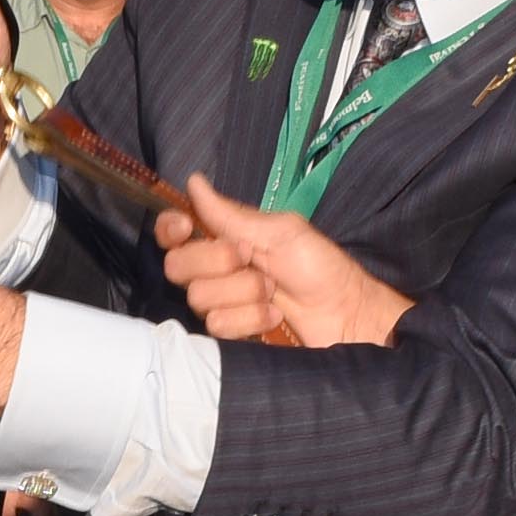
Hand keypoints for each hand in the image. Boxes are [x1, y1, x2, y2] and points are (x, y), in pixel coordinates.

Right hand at [154, 176, 400, 350]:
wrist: (344, 314)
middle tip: (253, 260)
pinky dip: (251, 318)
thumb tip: (194, 182)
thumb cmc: (319, 266)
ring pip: (200, 297)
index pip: (172, 232)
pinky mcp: (230, 333)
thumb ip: (232, 214)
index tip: (187, 227)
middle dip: (219, 262)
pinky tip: (273, 316)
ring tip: (273, 292)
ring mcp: (221, 303)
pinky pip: (217, 324)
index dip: (170, 229)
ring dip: (244, 293)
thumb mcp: (280, 231)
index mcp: (224, 238)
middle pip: (177, 266)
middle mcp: (214, 269)